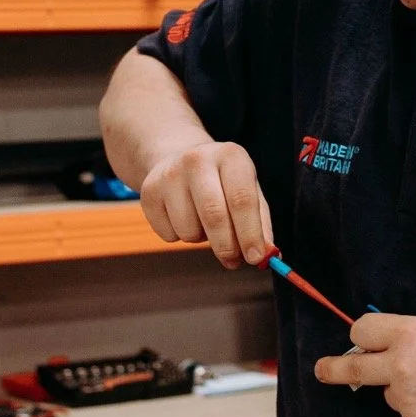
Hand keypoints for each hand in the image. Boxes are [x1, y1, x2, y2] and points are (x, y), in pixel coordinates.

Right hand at [140, 141, 273, 268]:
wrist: (178, 158)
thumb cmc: (223, 182)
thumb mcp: (248, 191)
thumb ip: (260, 224)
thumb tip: (267, 256)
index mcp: (231, 156)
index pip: (242, 200)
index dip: (250, 233)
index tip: (256, 258)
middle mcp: (198, 159)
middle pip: (214, 215)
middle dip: (227, 246)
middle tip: (233, 261)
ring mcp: (169, 174)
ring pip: (189, 230)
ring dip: (201, 239)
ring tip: (203, 222)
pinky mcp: (148, 191)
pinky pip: (168, 235)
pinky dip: (179, 236)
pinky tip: (183, 217)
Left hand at [314, 313, 415, 416]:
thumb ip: (408, 337)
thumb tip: (378, 349)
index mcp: (409, 334)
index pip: (361, 331)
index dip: (362, 337)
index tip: (357, 343)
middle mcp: (401, 367)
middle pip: (353, 368)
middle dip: (332, 369)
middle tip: (321, 370)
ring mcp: (407, 402)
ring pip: (393, 397)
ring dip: (409, 394)